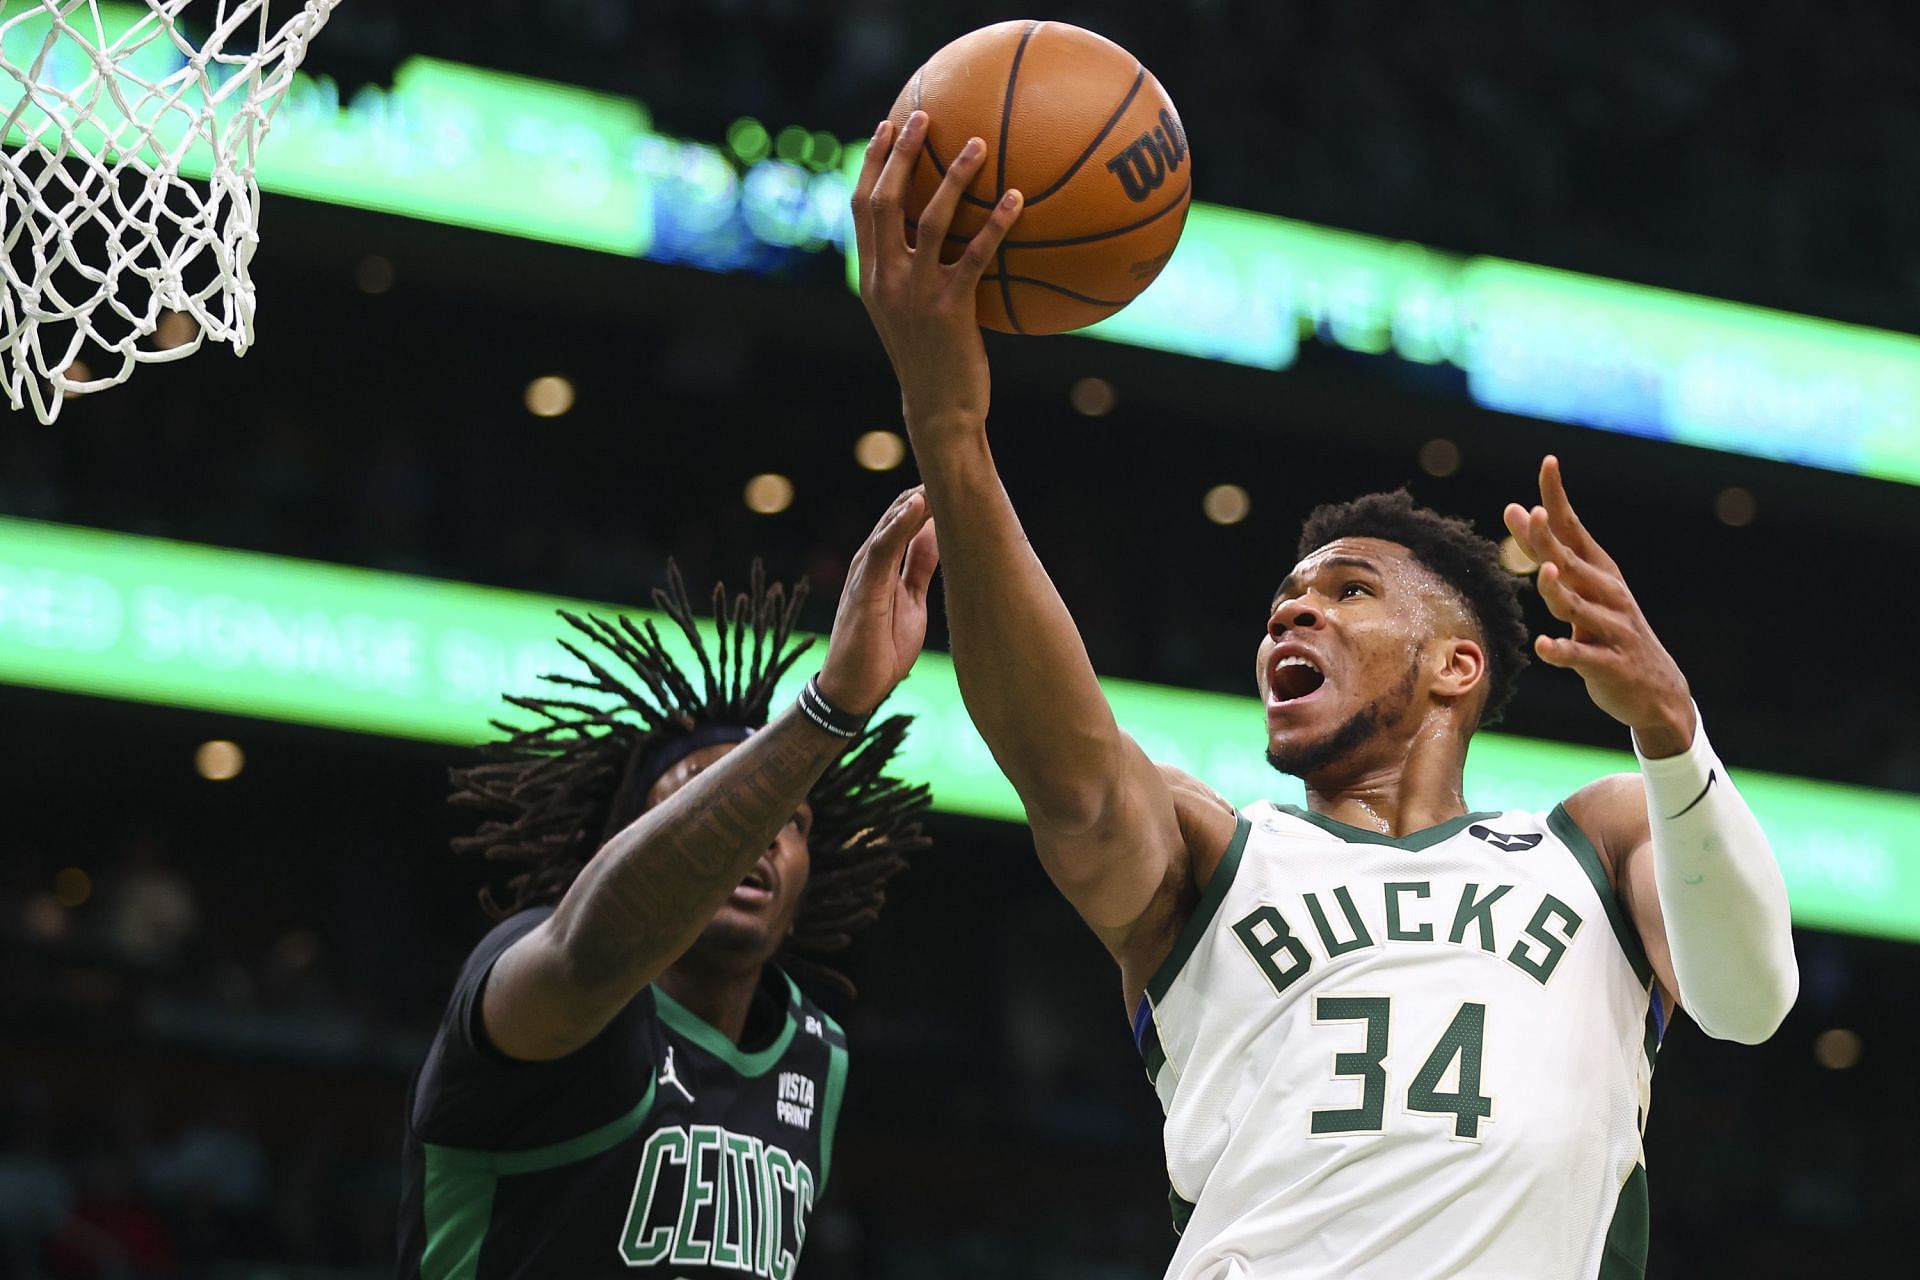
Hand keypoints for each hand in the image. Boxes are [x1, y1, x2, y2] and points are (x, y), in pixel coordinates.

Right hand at [817, 487, 941, 715]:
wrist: (855, 689)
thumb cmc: (882, 648)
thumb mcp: (912, 602)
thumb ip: (920, 568)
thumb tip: (940, 536)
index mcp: (886, 565)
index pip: (908, 522)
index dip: (933, 501)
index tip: (962, 480)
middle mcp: (872, 562)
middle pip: (900, 516)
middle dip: (925, 492)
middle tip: (955, 466)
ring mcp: (865, 573)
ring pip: (891, 524)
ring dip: (914, 499)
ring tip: (939, 474)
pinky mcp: (864, 588)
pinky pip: (882, 548)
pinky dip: (899, 524)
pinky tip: (916, 504)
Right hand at [850, 111, 1023, 441]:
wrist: (938, 409)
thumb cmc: (933, 362)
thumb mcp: (910, 315)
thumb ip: (913, 275)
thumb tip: (943, 236)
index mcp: (872, 278)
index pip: (862, 208)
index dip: (872, 164)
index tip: (885, 126)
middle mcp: (886, 280)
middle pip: (884, 202)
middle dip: (901, 153)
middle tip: (922, 116)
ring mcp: (915, 294)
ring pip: (928, 220)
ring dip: (954, 178)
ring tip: (978, 144)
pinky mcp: (949, 309)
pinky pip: (975, 255)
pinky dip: (996, 223)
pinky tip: (1018, 199)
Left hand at [1503, 456, 1695, 756]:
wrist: (1658, 692)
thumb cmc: (1608, 632)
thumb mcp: (1580, 589)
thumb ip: (1545, 553)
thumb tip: (1515, 509)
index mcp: (1601, 573)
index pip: (1574, 528)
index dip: (1558, 497)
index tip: (1547, 462)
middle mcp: (1608, 595)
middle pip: (1572, 563)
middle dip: (1552, 540)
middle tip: (1533, 514)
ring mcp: (1611, 630)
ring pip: (1579, 607)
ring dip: (1560, 590)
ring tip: (1544, 572)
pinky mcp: (1608, 664)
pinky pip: (1582, 656)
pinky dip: (1563, 651)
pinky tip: (1545, 646)